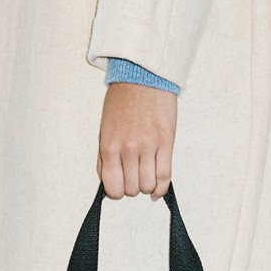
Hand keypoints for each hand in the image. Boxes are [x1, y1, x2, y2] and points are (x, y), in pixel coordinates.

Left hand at [96, 82, 175, 200]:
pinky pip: (165, 176)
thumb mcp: (104, 130)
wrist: (142, 78)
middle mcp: (128, 149)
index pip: (113, 188)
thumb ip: (104, 158)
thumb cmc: (122, 102)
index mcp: (109, 147)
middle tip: (134, 176)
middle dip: (133, 187)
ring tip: (146, 175)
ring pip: (149, 185)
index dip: (117, 192)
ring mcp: (148, 146)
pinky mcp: (166, 143)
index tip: (120, 186)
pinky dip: (162, 187)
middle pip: (132, 189)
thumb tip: (109, 182)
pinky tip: (158, 187)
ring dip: (147, 186)